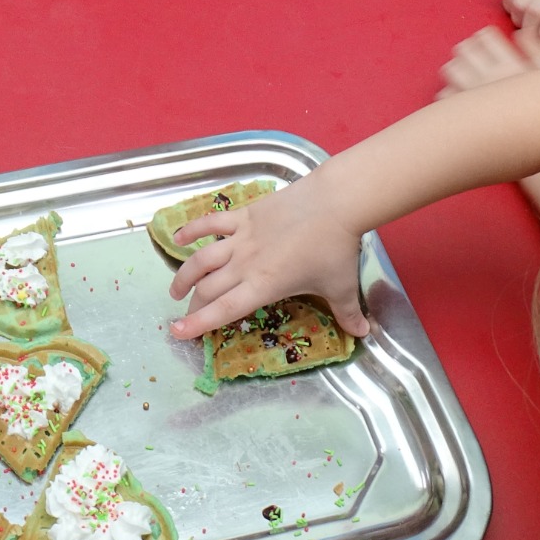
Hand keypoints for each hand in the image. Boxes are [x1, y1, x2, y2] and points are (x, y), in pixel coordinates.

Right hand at [165, 179, 368, 340]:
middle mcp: (246, 264)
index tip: (177, 334)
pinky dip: (192, 229)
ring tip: (176, 289)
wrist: (334, 202)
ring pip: (202, 259)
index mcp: (264, 286)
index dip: (198, 324)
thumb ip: (348, 315)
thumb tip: (363, 336)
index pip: (223, 310)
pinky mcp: (244, 215)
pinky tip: (178, 237)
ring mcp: (242, 238)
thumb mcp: (343, 288)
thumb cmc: (336, 248)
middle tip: (184, 317)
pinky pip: (212, 223)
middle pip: (208, 289)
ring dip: (185, 276)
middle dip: (192, 306)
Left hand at [438, 26, 539, 97]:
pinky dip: (451, 95)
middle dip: (467, 52)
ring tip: (466, 77)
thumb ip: (535, 49)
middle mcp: (489, 76)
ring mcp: (474, 95)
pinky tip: (462, 100)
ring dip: (456, 70)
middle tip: (475, 61)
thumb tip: (521, 33)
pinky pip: (446, 96)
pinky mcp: (465, 114)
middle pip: (463, 49)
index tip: (487, 45)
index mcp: (510, 63)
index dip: (484, 38)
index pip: (485, 37)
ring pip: (450, 69)